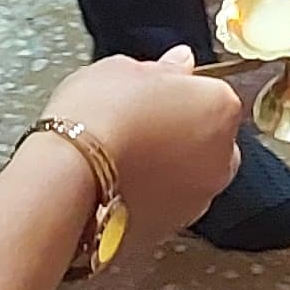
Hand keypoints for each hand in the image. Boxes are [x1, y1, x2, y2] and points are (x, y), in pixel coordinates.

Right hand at [42, 50, 243, 243]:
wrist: (69, 177)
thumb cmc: (97, 117)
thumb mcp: (124, 69)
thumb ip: (164, 68)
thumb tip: (180, 62)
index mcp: (219, 108)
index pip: (213, 94)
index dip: (182, 92)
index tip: (157, 92)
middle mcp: (220, 157)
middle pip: (211, 139)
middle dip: (185, 132)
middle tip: (143, 123)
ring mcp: (199, 198)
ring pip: (191, 175)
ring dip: (171, 167)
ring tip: (127, 156)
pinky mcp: (172, 228)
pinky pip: (168, 204)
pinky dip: (153, 195)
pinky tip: (121, 183)